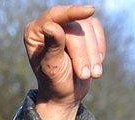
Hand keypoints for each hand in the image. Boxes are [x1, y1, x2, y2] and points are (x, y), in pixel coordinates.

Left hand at [24, 5, 105, 119]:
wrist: (63, 94)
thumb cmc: (53, 82)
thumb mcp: (51, 66)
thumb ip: (52, 46)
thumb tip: (50, 26)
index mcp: (35, 32)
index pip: (55, 15)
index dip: (73, 12)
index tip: (90, 11)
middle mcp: (49, 25)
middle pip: (75, 27)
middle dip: (83, 53)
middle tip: (85, 75)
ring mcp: (67, 27)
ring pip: (89, 28)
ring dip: (94, 54)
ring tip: (92, 74)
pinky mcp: (82, 32)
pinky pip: (98, 31)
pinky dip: (99, 48)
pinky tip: (95, 64)